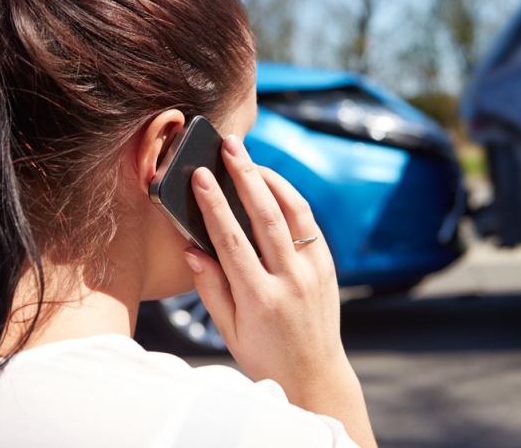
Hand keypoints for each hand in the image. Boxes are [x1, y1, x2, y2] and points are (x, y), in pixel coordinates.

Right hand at [182, 134, 375, 446]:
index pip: (232, 240)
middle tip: (230, 146)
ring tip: (250, 158)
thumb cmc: (265, 355)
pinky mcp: (328, 267)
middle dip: (245, 175)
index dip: (214, 204)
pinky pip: (309, 224)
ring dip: (271, 180)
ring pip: (294, 213)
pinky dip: (291, 200)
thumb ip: (210, 289)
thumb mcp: (229, 331)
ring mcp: (314, 271)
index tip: (200, 175)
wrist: (314, 373)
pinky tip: (273, 185)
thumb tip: (192, 249)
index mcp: (260, 298)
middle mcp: (291, 280)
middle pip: (266, 216)